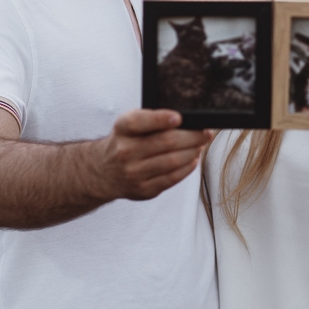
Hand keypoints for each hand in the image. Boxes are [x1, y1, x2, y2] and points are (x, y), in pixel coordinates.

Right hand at [94, 109, 211, 200]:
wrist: (103, 172)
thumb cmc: (125, 142)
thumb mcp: (129, 124)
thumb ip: (151, 119)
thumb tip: (187, 121)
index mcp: (122, 129)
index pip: (139, 122)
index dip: (161, 119)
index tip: (179, 118)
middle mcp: (125, 151)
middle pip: (165, 142)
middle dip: (191, 137)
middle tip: (205, 133)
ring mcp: (133, 173)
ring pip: (172, 161)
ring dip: (192, 152)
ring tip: (200, 146)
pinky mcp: (143, 190)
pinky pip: (172, 178)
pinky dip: (187, 168)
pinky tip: (193, 159)